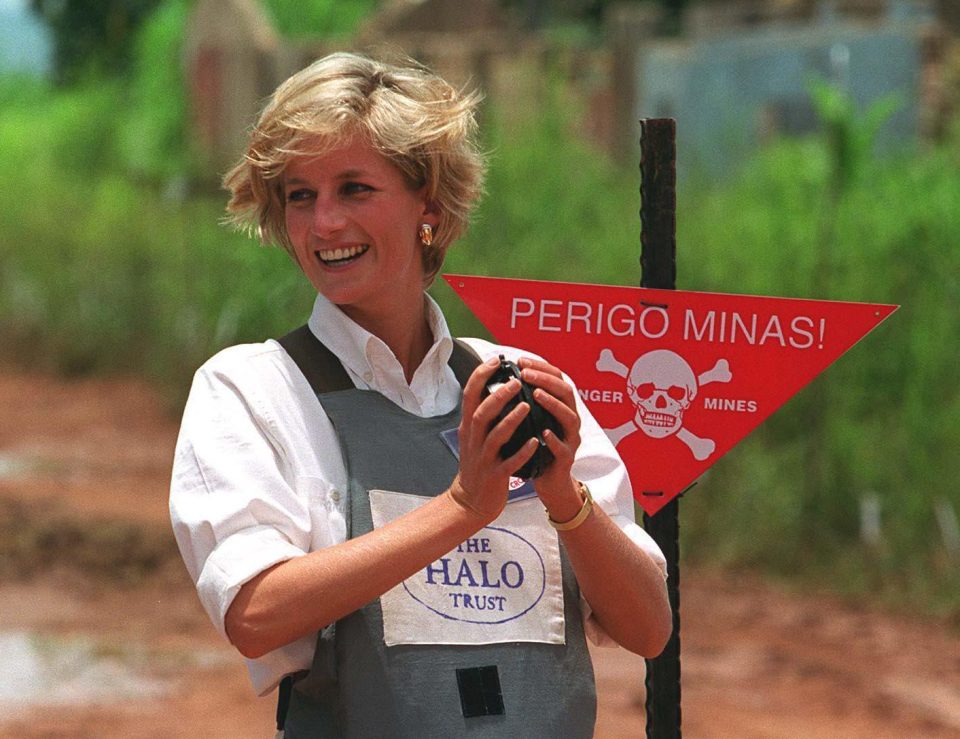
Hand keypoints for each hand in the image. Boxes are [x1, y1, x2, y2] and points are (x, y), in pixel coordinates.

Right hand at [449, 357, 538, 522]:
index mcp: (468, 427)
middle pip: (480, 412)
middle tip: (516, 380)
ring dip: (510, 419)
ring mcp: (483, 458)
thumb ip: (481, 413)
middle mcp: (473, 440)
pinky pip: (509, 462)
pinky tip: (535, 442)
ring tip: (526, 405)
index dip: (480, 376)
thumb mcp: (473, 436)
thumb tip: (492, 386)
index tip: (495, 360)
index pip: (469, 395)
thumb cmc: (477, 464)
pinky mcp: (494, 475)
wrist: (470, 501)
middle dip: (497, 395)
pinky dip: (522, 451)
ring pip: (494, 435)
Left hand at [517, 357, 584, 520]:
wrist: (550, 482)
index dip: (541, 368)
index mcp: (560, 408)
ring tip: (537, 394)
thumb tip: (504, 379)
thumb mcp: (534, 422)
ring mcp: (570, 439)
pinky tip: (543, 433)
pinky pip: (563, 448)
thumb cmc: (538, 449)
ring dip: (553, 404)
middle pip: (566, 392)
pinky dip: (554, 439)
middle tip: (527, 373)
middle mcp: (569, 420)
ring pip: (569, 417)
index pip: (556, 379)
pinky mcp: (566, 460)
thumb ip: (527, 402)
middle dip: (547, 380)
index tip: (521, 361)